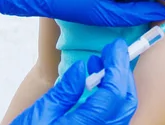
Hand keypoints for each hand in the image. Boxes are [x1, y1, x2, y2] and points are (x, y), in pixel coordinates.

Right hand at [10, 39, 136, 124]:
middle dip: (123, 73)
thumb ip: (64, 92)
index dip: (117, 66)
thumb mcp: (38, 115)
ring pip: (124, 111)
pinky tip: (98, 85)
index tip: (114, 46)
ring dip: (119, 84)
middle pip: (126, 103)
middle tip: (112, 52)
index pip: (113, 94)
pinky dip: (113, 98)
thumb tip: (82, 67)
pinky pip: (115, 117)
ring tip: (100, 64)